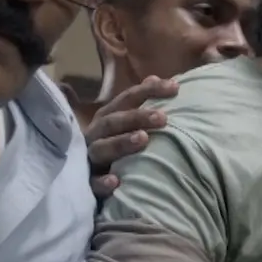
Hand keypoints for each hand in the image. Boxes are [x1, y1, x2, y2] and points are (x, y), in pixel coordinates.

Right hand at [86, 76, 176, 198]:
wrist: (85, 181)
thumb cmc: (112, 148)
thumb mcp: (123, 124)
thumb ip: (138, 103)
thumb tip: (155, 77)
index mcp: (106, 118)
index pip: (126, 99)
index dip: (149, 91)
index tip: (176, 88)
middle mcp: (95, 135)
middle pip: (112, 122)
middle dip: (136, 117)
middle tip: (163, 118)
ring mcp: (88, 159)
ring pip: (101, 149)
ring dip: (121, 143)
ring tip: (143, 139)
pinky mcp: (86, 185)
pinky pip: (91, 183)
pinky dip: (102, 182)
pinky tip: (115, 181)